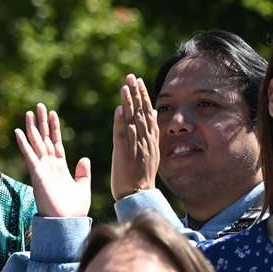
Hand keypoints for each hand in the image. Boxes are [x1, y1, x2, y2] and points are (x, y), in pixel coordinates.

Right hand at [15, 103, 91, 218]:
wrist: (67, 222)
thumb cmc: (75, 209)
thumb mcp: (83, 187)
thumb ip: (83, 173)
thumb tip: (84, 158)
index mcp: (60, 167)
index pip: (56, 142)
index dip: (54, 128)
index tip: (53, 113)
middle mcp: (49, 165)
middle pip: (44, 138)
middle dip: (42, 122)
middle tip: (39, 106)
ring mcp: (42, 168)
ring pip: (36, 143)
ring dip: (32, 128)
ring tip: (29, 112)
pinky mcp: (37, 173)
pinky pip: (29, 155)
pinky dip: (24, 144)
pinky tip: (19, 132)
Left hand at [110, 74, 158, 199]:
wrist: (138, 195)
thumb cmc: (140, 175)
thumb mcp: (150, 151)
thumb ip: (151, 131)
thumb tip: (153, 113)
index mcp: (150, 140)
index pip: (148, 113)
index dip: (143, 96)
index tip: (139, 81)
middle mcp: (145, 141)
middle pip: (142, 112)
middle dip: (137, 93)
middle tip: (131, 76)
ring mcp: (135, 146)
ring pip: (133, 120)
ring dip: (129, 102)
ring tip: (125, 85)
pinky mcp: (124, 153)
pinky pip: (123, 134)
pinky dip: (121, 121)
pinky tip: (119, 108)